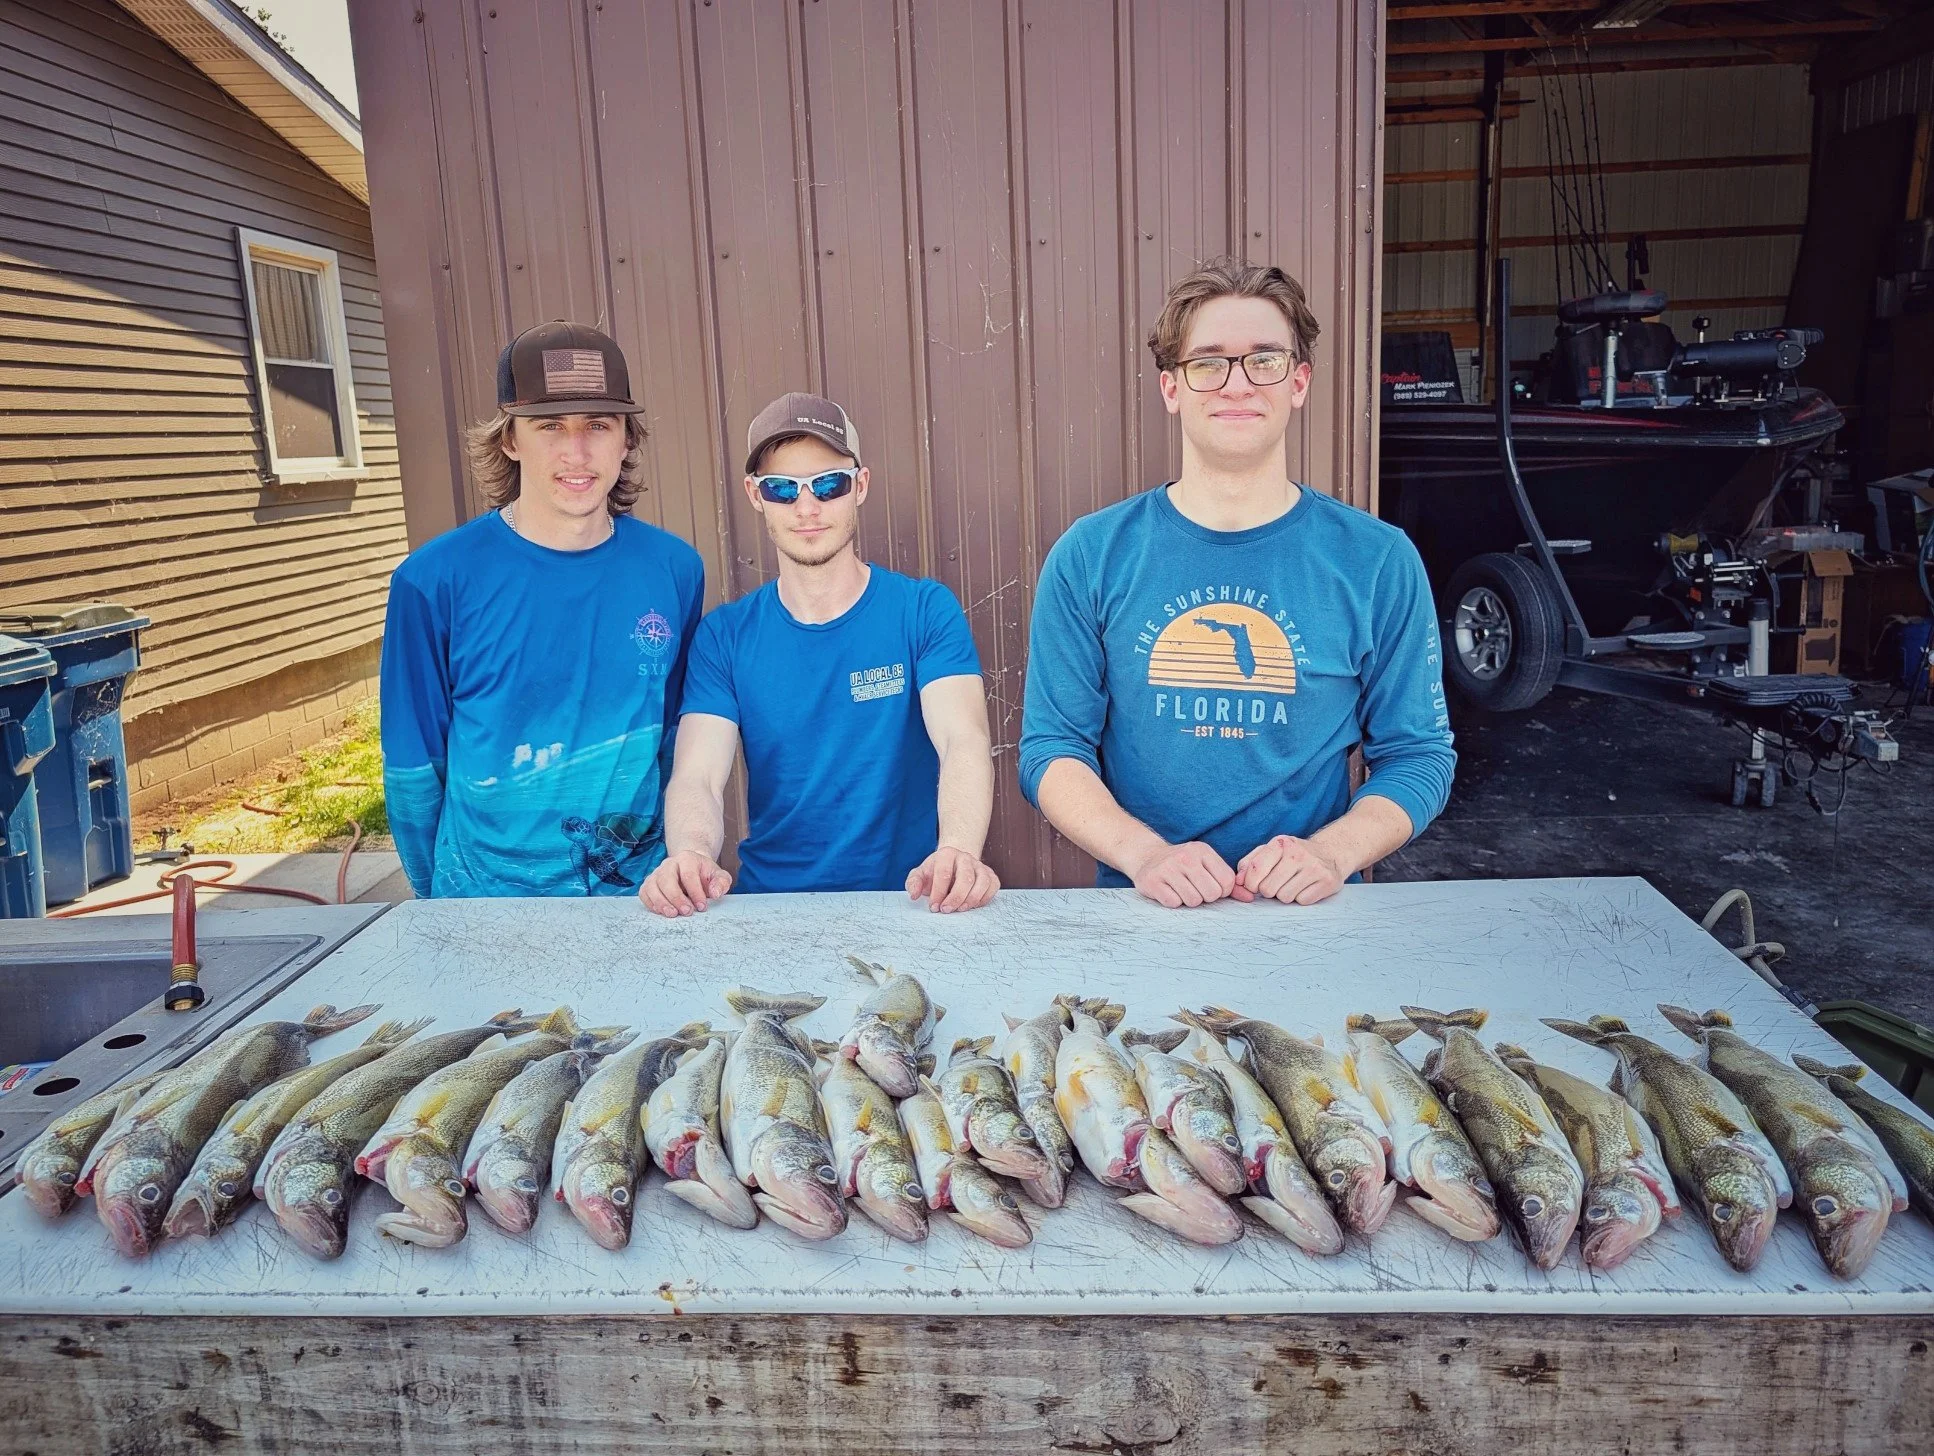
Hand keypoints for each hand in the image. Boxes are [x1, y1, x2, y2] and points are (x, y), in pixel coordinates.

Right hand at [640, 850, 731, 917]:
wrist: (691, 869)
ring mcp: (656, 873)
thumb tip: (715, 893)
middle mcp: (669, 864)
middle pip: (667, 879)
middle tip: (687, 912)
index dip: (695, 892)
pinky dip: (650, 903)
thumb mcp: (719, 876)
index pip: (688, 875)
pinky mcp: (649, 884)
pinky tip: (661, 912)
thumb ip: (721, 882)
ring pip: (652, 886)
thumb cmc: (705, 875)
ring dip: (661, 902)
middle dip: (676, 898)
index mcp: (687, 858)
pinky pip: (644, 893)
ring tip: (672, 914)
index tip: (702, 907)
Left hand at [907, 847, 999, 912]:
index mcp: (946, 854)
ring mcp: (980, 865)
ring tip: (961, 910)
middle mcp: (965, 857)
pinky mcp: (990, 875)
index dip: (938, 892)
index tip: (934, 907)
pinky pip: (993, 886)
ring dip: (972, 899)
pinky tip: (973, 906)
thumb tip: (914, 895)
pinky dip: (985, 898)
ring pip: (983, 881)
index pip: (944, 873)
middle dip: (956, 897)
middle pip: (966, 877)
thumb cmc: (934, 872)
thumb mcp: (920, 875)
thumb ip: (914, 883)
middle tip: (946, 910)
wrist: (952, 864)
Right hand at [1128, 841, 1252, 908]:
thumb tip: (1251, 898)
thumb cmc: (1184, 865)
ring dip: (1188, 900)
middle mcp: (1185, 857)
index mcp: (1202, 851)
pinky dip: (1173, 902)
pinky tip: (1168, 891)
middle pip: (1211, 894)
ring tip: (1181, 889)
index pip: (1227, 882)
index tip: (1210, 886)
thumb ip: (1229, 882)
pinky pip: (1174, 903)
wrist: (1147, 857)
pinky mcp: (1153, 881)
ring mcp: (1167, 868)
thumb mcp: (1206, 865)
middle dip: (1205, 897)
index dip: (1221, 891)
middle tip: (1194, 889)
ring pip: (1193, 901)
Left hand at [1237, 834, 1345, 905]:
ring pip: (1285, 898)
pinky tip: (1305, 887)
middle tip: (1277, 884)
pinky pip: (1302, 901)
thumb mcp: (1270, 851)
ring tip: (1291, 884)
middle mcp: (1298, 854)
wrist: (1330, 853)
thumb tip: (1238, 881)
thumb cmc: (1293, 855)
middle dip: (1269, 891)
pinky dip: (1300, 898)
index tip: (1255, 885)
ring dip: (1285, 895)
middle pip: (1268, 889)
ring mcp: (1314, 868)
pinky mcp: (1327, 881)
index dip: (1250, 884)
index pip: (1255, 870)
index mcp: (1281, 844)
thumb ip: (1250, 863)